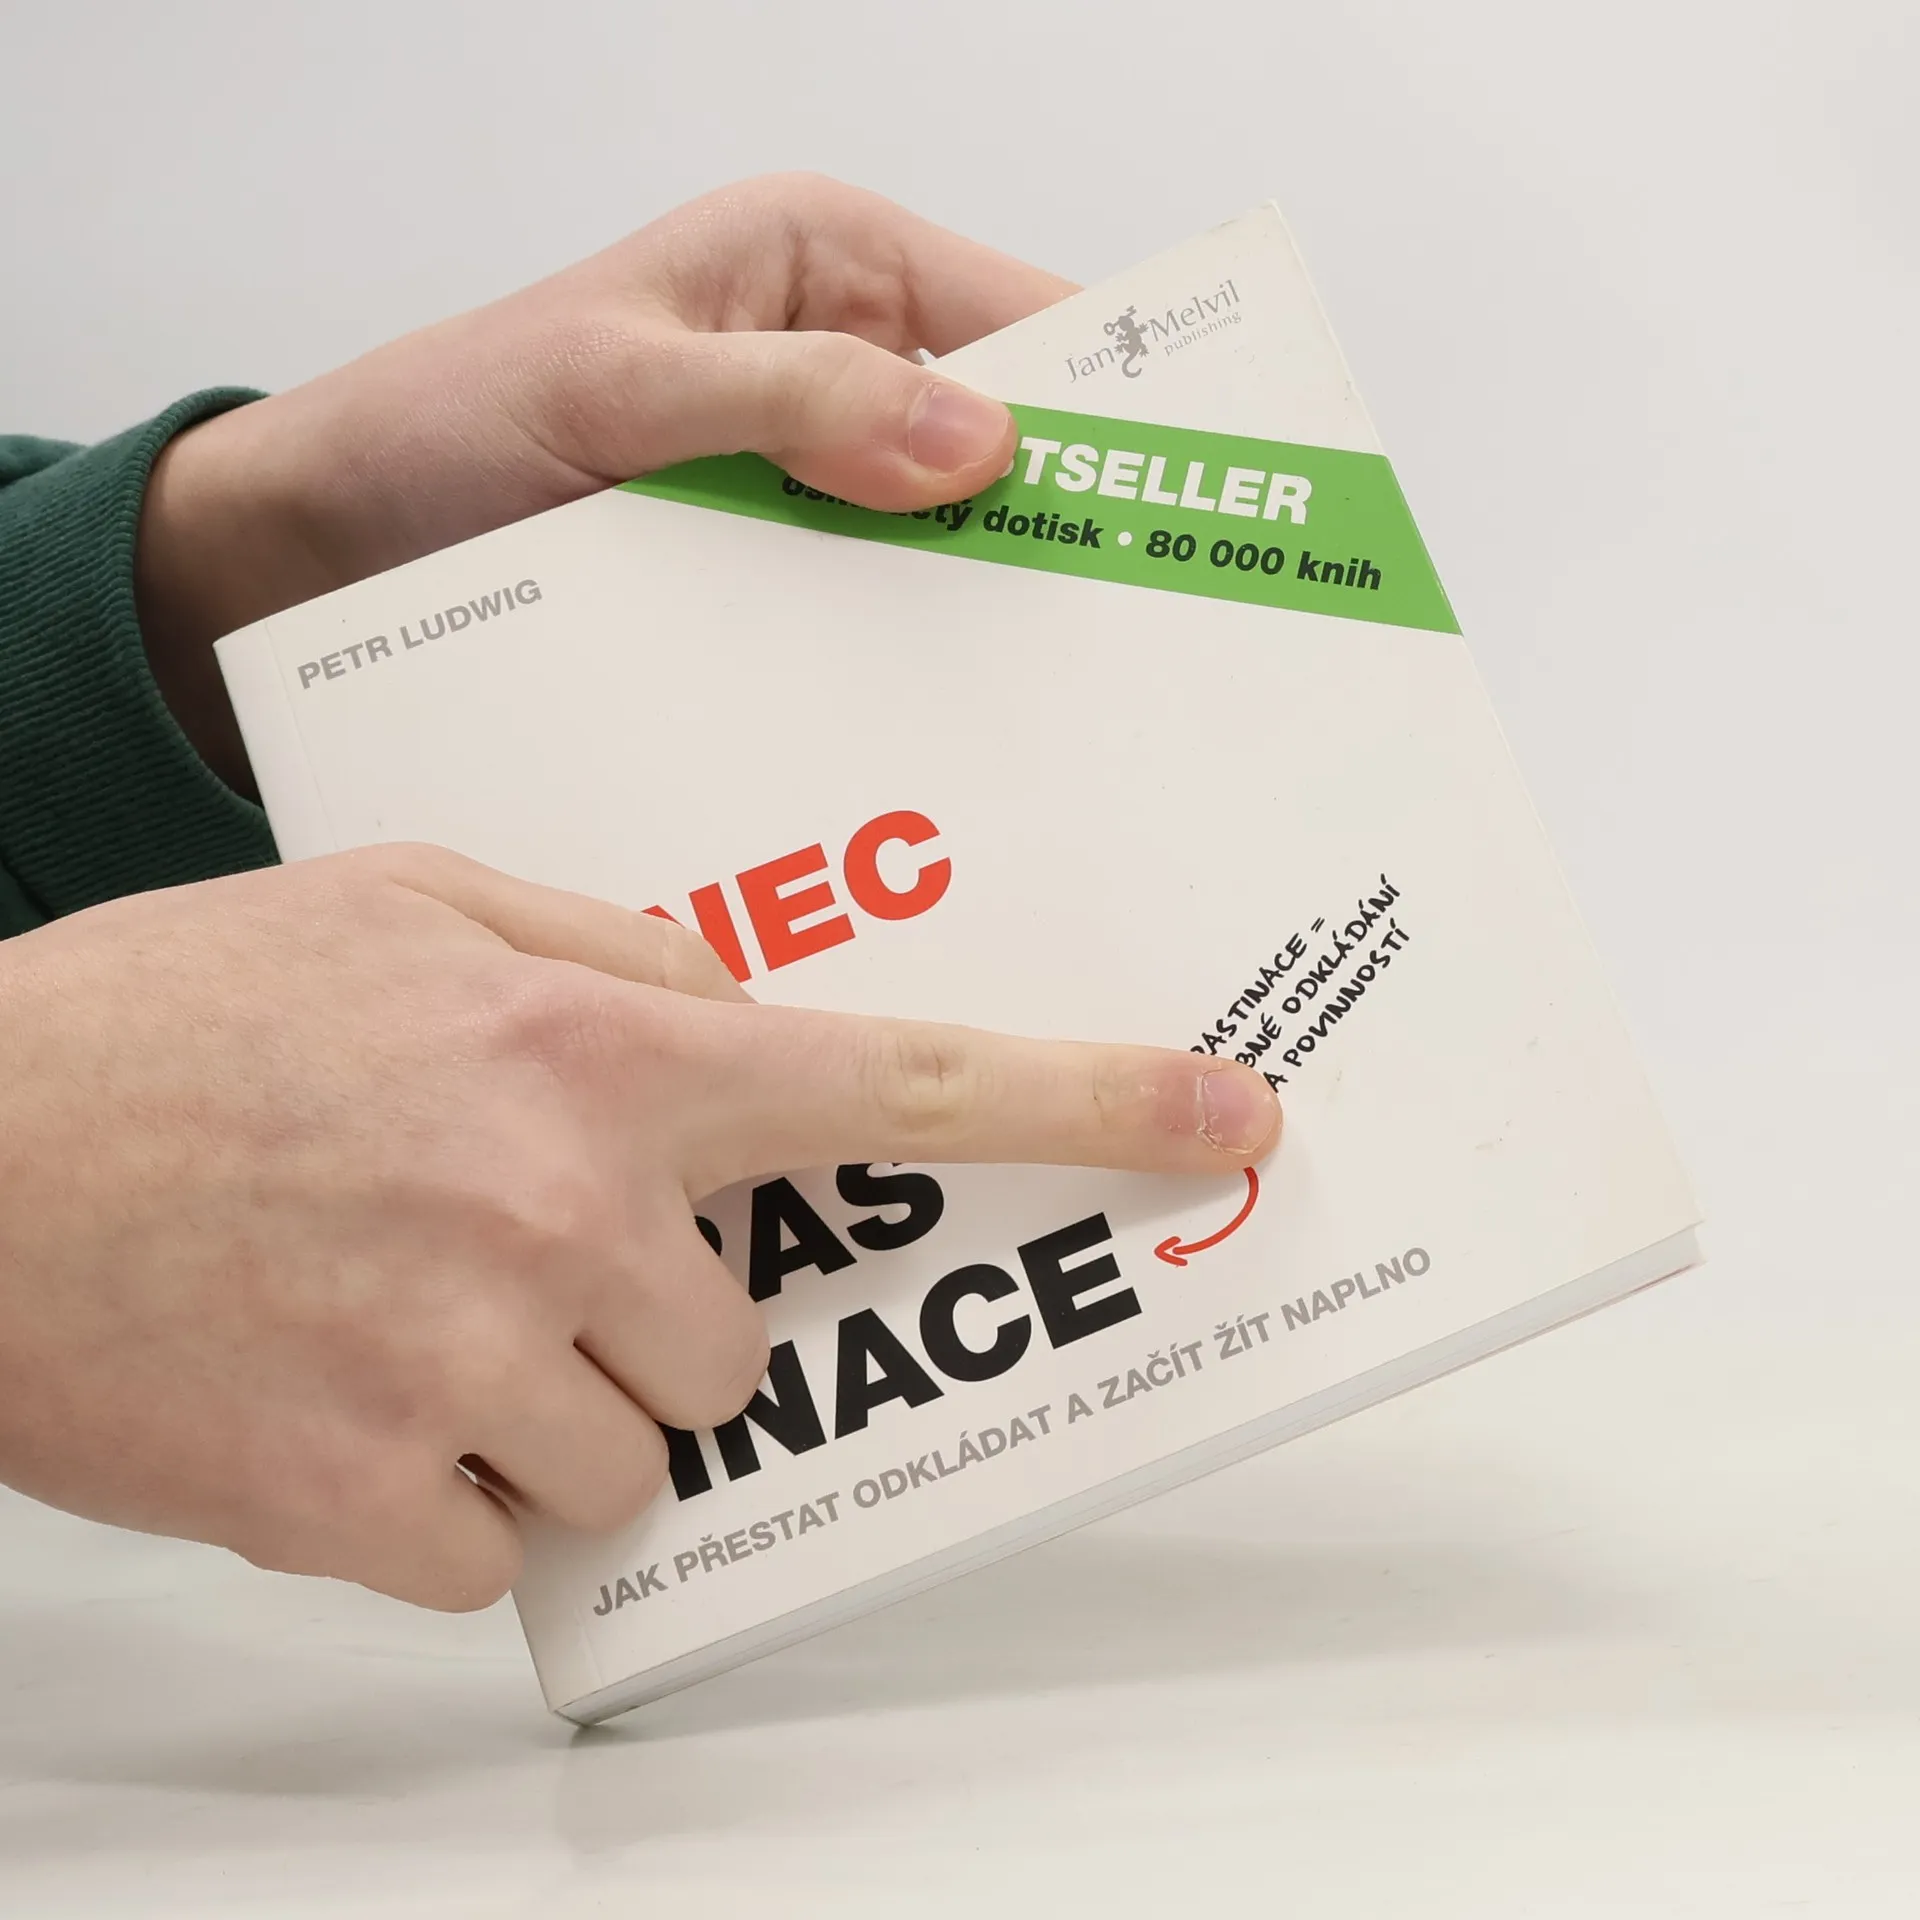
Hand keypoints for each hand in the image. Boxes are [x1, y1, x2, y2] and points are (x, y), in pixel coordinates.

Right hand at [0, 849, 1278, 1609]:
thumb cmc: (179, 1018)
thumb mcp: (418, 907)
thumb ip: (618, 956)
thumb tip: (746, 1015)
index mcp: (598, 1053)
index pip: (903, 1076)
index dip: (1088, 1098)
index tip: (1224, 1117)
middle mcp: (565, 1215)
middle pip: (744, 1336)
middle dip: (662, 1306)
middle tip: (511, 1241)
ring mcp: (470, 1370)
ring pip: (642, 1448)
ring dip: (554, 1398)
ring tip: (405, 1301)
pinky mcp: (367, 1507)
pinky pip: (507, 1545)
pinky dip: (447, 1486)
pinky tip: (342, 1382)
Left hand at [135, 174, 1072, 793]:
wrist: (333, 545)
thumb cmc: (450, 423)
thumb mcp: (617, 385)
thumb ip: (791, 398)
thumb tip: (977, 445)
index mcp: (826, 263)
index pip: (1023, 323)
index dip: (1117, 407)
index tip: (1193, 504)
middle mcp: (838, 364)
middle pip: (1005, 446)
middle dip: (1066, 532)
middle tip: (1143, 644)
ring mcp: (809, 479)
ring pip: (947, 540)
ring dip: (985, 614)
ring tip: (1059, 709)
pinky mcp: (773, 570)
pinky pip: (874, 607)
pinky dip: (905, 658)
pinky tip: (935, 727)